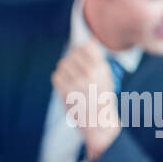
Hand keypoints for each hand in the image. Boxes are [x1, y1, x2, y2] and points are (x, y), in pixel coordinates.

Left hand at [51, 41, 119, 160]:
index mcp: (102, 68)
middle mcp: (90, 73)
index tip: (83, 65)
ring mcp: (77, 81)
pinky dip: (61, 82)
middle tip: (78, 77)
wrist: (98, 122)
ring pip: (63, 65)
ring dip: (66, 73)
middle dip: (73, 64)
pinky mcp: (65, 89)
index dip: (80, 56)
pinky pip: (56, 76)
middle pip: (71, 55)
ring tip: (74, 84)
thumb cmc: (102, 97)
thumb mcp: (106, 76)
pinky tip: (69, 90)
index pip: (82, 48)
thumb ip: (96, 57)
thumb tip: (89, 39)